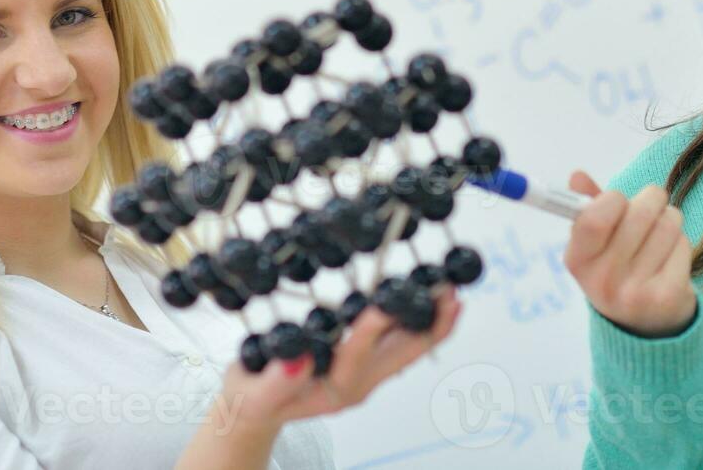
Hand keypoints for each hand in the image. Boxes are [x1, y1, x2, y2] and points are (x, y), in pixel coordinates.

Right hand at [213, 285, 461, 435]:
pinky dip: (416, 320)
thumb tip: (300, 358)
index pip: (356, 356)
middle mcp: (358, 383)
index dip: (371, 330)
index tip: (384, 305)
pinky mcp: (364, 363)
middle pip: (401, 356)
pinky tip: (424, 300)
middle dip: (428, 327)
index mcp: (334, 390)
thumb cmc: (252, 399)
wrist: (254, 409)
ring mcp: (365, 375)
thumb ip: (275, 381)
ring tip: (451, 293)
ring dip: (430, 322)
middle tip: (450, 297)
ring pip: (407, 349)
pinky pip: (399, 343)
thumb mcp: (253, 393)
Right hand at [562, 171, 696, 338]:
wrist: (644, 326)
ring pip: (667, 224)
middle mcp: (603, 280)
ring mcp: (636, 292)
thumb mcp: (594, 245)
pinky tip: (671, 255)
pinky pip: (683, 244)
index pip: (593, 218)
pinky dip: (681, 242)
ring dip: (669, 218)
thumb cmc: (617, 270)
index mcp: (578, 262)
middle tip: (651, 205)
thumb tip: (577, 175)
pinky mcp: (668, 297)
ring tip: (662, 231)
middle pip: (639, 213)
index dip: (612, 199)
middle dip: (651, 199)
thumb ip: (588, 208)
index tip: (618, 202)